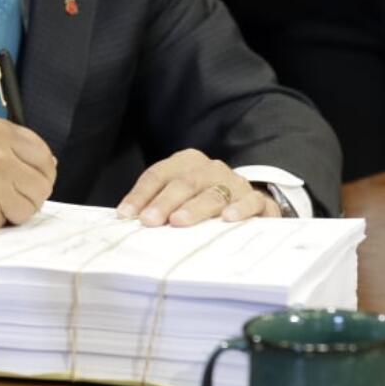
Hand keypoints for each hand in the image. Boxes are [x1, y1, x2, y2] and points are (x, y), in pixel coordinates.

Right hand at [0, 117, 56, 234]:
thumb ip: (6, 142)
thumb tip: (45, 161)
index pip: (43, 155)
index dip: (42, 172)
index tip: (34, 180)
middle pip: (42, 184)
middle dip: (30, 194)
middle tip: (11, 197)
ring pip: (29, 207)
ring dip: (14, 211)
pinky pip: (6, 223)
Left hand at [116, 149, 279, 226]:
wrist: (248, 204)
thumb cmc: (203, 203)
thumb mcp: (179, 199)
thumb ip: (156, 207)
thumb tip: (127, 223)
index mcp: (187, 163)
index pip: (159, 175)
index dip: (141, 194)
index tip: (126, 215)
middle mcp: (210, 169)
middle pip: (185, 183)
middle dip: (164, 202)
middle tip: (149, 221)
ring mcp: (235, 184)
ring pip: (214, 194)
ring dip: (195, 208)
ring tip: (179, 222)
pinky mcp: (257, 201)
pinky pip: (251, 202)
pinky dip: (240, 209)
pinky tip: (227, 219)